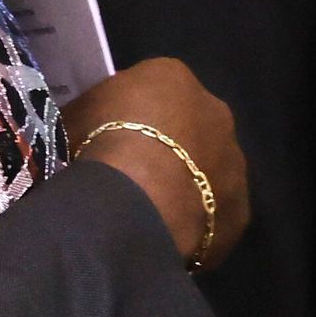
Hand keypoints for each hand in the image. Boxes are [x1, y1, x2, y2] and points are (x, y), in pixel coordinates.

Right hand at [64, 60, 248, 269]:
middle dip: (168, 151)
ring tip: (149, 214)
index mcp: (172, 78)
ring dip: (186, 188)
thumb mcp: (76, 116)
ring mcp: (235, 164)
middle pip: (191, 130)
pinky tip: (167, 238)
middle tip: (135, 179)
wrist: (131, 200)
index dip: (132, 119)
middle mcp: (215, 113)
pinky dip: (195, 227)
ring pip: (209, 174)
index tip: (112, 143)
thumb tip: (87, 131)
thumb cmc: (98, 146)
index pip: (154, 92)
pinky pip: (214, 218)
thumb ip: (92, 118)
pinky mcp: (239, 212)